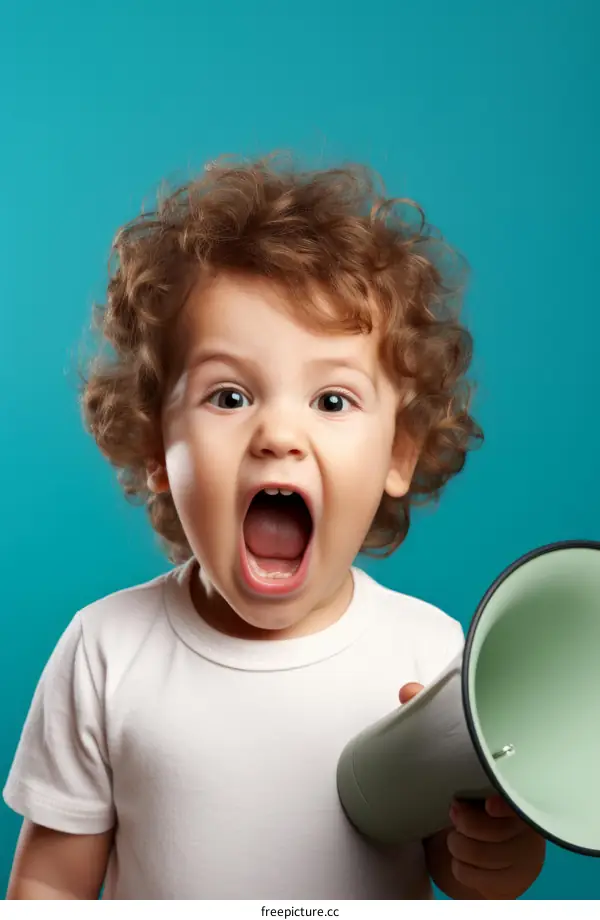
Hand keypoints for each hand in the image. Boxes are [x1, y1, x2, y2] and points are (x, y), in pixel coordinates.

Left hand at [399, 682, 545, 898]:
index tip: (488, 804)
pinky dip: (464, 870)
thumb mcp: (441, 759)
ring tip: (451, 835)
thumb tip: (408, 692)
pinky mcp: (509, 878)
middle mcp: (522, 820)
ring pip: (492, 857)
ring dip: (462, 848)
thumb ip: (426, 720)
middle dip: (471, 826)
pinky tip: (458, 857)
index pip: (521, 793)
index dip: (506, 802)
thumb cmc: (456, 793)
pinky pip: (485, 881)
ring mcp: (519, 851)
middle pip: (506, 830)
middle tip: (452, 813)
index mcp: (510, 786)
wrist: (454, 840)